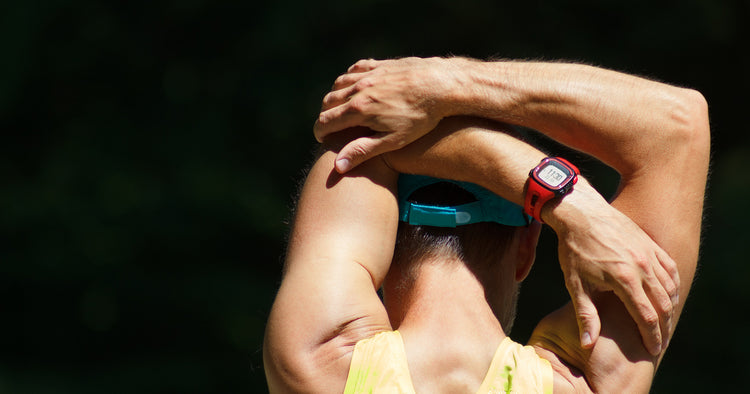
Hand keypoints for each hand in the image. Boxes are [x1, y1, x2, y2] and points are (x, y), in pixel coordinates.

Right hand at [313, 57, 459, 172]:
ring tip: (341, 109)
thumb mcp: (392, 141)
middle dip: (325, 116)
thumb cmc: (420, 118)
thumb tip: (338, 166)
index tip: (323, 140)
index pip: (325, 122)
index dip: (320, 133)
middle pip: (328, 102)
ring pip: (339, 84)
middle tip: (331, 128)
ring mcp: (369, 75)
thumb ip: (363, 151)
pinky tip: (355, 86)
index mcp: (358, 110)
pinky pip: (355, 69)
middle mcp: (359, 89)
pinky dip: (349, 78)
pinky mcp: (381, 65)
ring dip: (335, 97)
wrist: (442, 85)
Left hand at [547, 185, 679, 355]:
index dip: (652, 336)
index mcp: (624, 279)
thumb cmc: (574, 249)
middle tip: (661, 341)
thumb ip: (585, 315)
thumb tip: (587, 344)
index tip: (653, 350)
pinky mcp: (650, 243)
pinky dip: (672, 285)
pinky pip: (669, 268)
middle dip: (664, 327)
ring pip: (670, 287)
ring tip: (664, 322)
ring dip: (670, 307)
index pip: (646, 317)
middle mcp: (642, 266)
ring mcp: (648, 253)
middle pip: (664, 304)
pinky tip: (668, 295)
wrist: (580, 212)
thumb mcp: (575, 284)